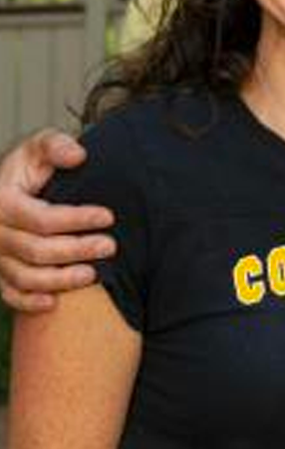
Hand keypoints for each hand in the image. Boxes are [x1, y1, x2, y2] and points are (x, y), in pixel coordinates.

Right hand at [0, 129, 113, 310]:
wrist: (7, 190)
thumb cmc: (29, 169)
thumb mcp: (38, 147)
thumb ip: (55, 145)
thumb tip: (77, 156)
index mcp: (1, 201)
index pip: (41, 218)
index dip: (77, 219)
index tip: (108, 216)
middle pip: (36, 250)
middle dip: (76, 250)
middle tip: (110, 246)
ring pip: (24, 276)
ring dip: (60, 280)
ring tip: (93, 274)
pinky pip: (8, 294)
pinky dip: (28, 302)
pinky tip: (53, 303)